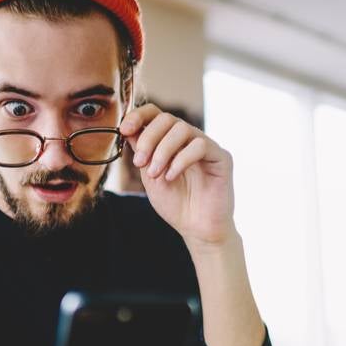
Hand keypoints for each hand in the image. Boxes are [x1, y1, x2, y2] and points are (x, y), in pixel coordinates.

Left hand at [120, 104, 235, 248]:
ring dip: (163, 151)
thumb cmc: (176, 205)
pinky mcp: (221, 158)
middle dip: (148, 138)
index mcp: (171, 141)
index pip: (156, 114)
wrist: (197, 230)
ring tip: (156, 174)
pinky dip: (181, 160)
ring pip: (182, 129)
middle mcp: (190, 139)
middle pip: (167, 118)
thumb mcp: (150, 176)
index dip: (138, 116)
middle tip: (139, 162)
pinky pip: (200, 146)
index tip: (123, 129)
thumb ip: (141, 152)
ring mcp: (207, 147)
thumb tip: (128, 129)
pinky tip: (171, 177)